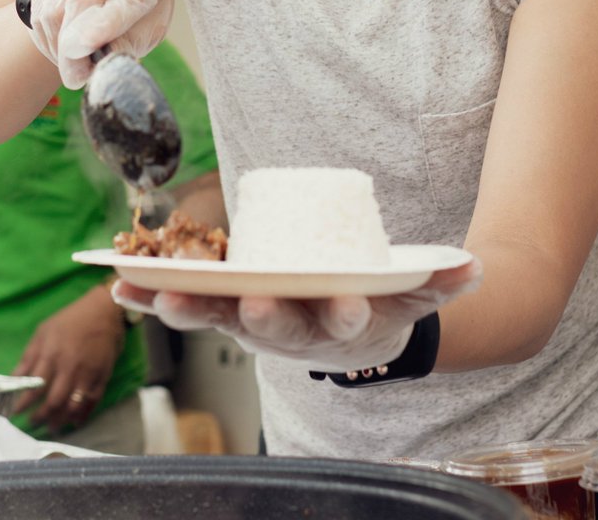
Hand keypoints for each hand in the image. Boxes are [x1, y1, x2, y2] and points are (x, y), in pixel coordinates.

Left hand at [12, 285, 125, 432]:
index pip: (34, 387)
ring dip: (60, 421)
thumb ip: (29, 356)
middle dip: (41, 417)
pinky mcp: (102, 377)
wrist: (104, 311)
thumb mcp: (44, 331)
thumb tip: (15, 379)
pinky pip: (92, 402)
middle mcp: (69, 368)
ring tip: (51, 427)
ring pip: (72, 407)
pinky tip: (74, 421)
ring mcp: (87, 374)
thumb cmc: (70, 319)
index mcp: (52, 355)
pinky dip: (82, 415)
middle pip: (53, 402)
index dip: (23, 404)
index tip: (16, 413)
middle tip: (33, 423)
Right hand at [28, 0, 173, 87]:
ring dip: (57, 45)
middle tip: (75, 77)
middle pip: (79, 2)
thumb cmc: (143, 4)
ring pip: (51, 8)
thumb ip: (128, 44)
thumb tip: (96, 61)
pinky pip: (36, 6)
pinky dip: (46, 34)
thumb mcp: (151, 27)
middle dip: (71, 49)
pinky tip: (62, 40)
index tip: (85, 49)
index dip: (103, 25)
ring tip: (74, 58)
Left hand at [113, 259, 480, 372]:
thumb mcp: (410, 294)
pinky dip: (152, 297)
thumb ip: (441, 281)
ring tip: (145, 292)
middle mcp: (288, 329)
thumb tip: (477, 267)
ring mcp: (249, 320)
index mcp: (333, 324)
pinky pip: (183, 301)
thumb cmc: (374, 302)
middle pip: (268, 327)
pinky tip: (120, 286)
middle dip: (256, 316)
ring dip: (180, 307)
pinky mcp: (219, 304)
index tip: (347, 306)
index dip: (341, 316)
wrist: (344, 321)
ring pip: (214, 317)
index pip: (339, 324)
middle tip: (246, 303)